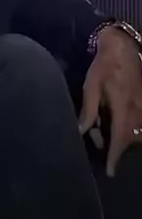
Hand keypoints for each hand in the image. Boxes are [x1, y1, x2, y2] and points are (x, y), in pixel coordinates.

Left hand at [79, 26, 141, 176]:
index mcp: (123, 107)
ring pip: (138, 132)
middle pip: (131, 139)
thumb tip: (82, 131)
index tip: (110, 172)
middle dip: (118, 146)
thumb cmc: (104, 65)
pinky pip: (141, 121)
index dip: (115, 157)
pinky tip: (119, 120)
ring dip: (125, 136)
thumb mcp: (91, 86)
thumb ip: (88, 110)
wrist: (125, 46)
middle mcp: (138, 110)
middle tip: (102, 142)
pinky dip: (131, 126)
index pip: (121, 139)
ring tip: (109, 130)